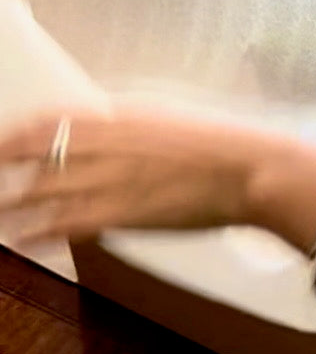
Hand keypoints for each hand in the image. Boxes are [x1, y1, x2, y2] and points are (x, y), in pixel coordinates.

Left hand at [0, 108, 315, 246]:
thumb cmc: (224, 144)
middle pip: (38, 155)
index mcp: (124, 114)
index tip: (3, 141)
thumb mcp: (173, 118)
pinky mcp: (122, 212)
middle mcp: (110, 143)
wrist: (252, 170)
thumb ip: (134, 125)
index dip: (17, 132)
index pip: (51, 119)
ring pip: (43, 190)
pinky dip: (38, 232)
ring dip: (12, 204)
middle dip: (5, 167)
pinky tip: (25, 239)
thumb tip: (107, 130)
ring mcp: (113, 178)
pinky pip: (65, 224)